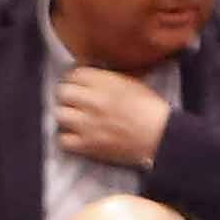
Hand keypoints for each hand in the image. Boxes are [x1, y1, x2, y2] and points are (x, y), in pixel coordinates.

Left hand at [54, 65, 172, 169]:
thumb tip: (89, 74)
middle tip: (74, 101)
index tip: (78, 84)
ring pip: (59, 114)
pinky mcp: (87, 144)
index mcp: (106, 83)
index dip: (74, 79)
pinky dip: (66, 138)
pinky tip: (75, 135)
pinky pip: (62, 139)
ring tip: (74, 118)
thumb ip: (108, 78)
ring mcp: (88, 124)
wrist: (160, 135)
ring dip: (65, 115)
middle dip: (67, 95)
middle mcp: (93, 101)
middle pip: (62, 92)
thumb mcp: (131, 82)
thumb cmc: (149, 108)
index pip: (74, 74)